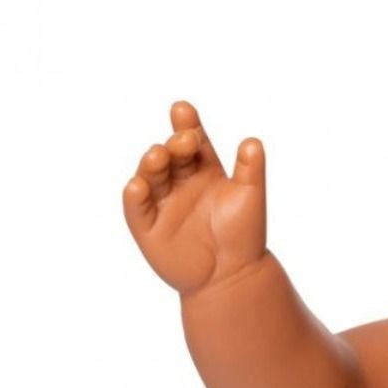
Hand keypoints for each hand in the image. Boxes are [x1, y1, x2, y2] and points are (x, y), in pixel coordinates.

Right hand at [121, 100, 267, 296]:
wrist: (233, 277)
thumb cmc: (244, 236)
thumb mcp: (250, 199)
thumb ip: (251, 170)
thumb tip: (252, 141)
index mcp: (204, 171)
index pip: (193, 142)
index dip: (187, 126)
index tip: (183, 110)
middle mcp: (180, 182)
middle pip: (171, 155)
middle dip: (175, 144)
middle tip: (186, 140)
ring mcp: (162, 203)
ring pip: (151, 175)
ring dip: (152, 163)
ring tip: (160, 155)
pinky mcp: (147, 227)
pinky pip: (137, 207)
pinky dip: (135, 195)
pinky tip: (139, 184)